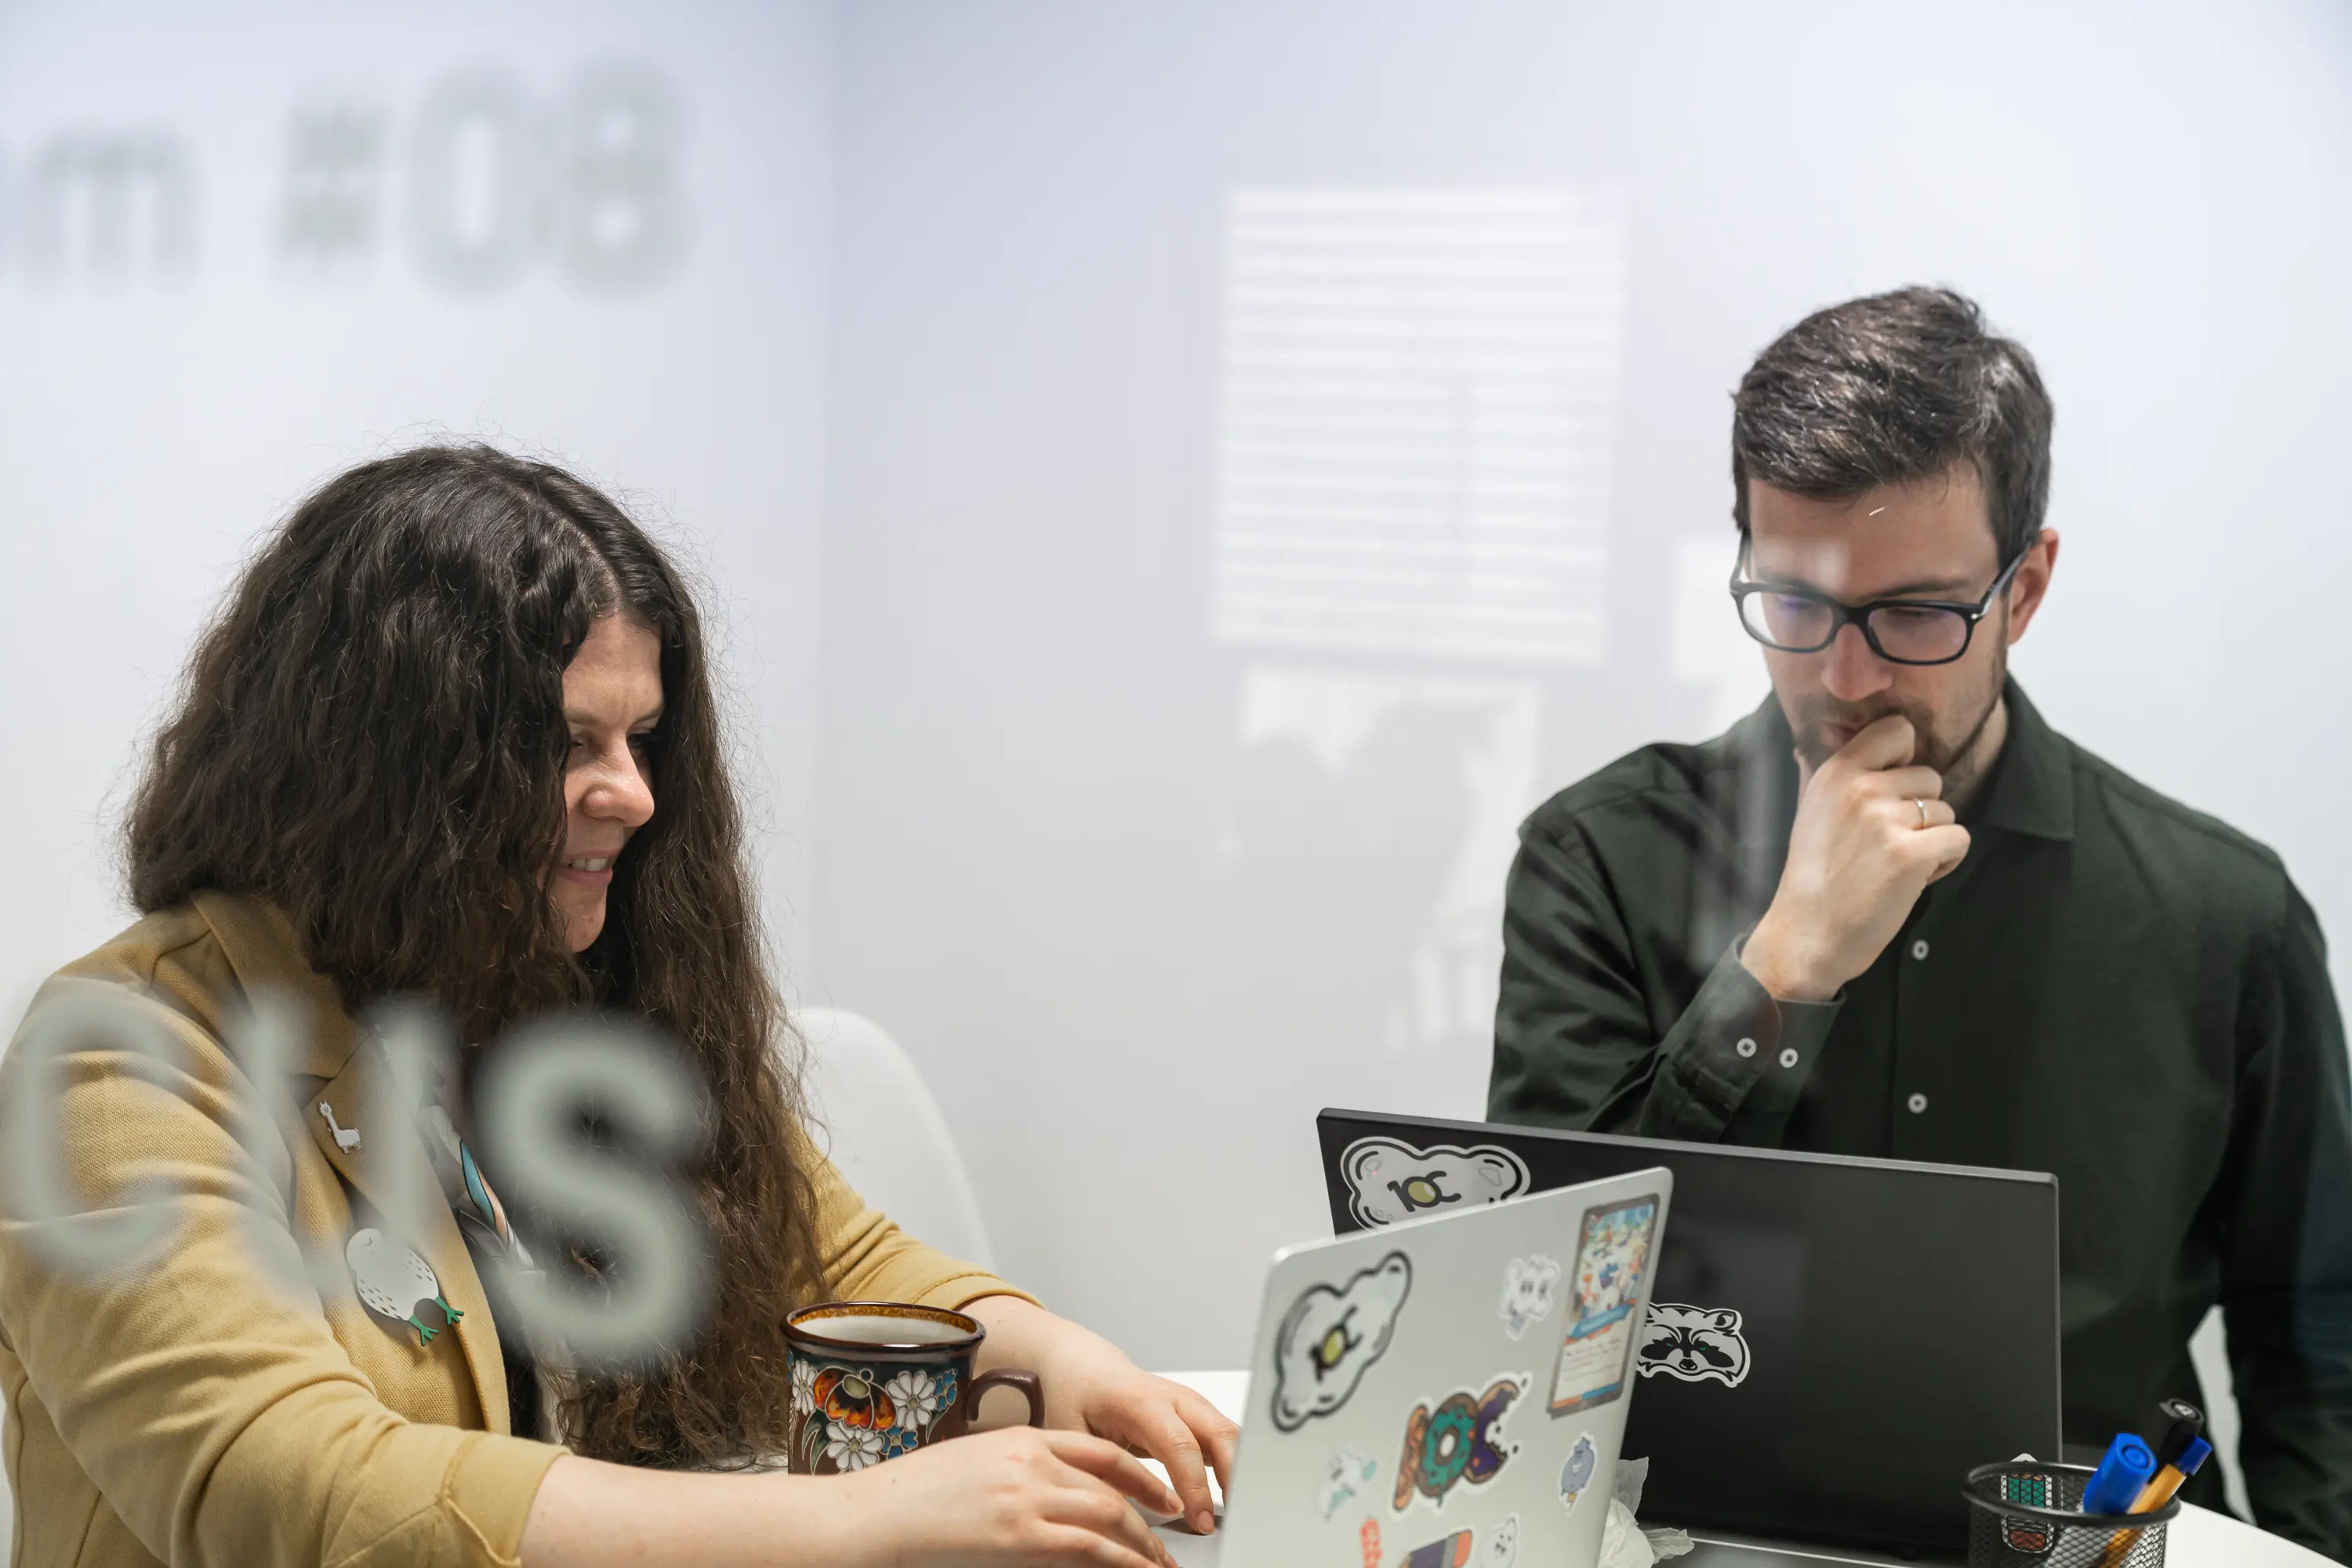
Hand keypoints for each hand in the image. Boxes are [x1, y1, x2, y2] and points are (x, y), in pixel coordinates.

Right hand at [836, 1425, 1180, 1567]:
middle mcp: (1031, 1463)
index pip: (1099, 1452)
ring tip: (1161, 1566)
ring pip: (1108, 1516)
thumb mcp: (974, 1466)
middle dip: (1149, 1517)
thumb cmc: (912, 1496)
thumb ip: (1018, 1475)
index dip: (1140, 1476)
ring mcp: (1027, 1499)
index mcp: (1021, 1439)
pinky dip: (1120, 1561)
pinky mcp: (1019, 1537)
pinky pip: (1087, 1548)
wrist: (874, 1514)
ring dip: (1142, 1546)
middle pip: (1112, 1487)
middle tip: (1169, 1541)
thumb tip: (1056, 1501)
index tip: (1162, 1495)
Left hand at [969, 1299, 1238, 1535]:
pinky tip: (1235, 1495)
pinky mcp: (1197, 1413)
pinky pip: (1226, 1437)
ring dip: (1241, 1472)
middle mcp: (1173, 1397)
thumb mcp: (1073, 1437)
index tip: (1200, 1521)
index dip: (1195, 1485)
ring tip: (1242, 1513)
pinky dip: (1237, 1465)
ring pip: (1231, 1434)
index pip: (1179, 1444)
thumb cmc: (1074, 1398)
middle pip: (1220, 1434)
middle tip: (1234, 1519)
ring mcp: (1190, 1403)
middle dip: (1235, 1477)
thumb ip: (1100, 1472)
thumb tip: (1126, 1517)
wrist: (1082, 1367)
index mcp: (1140, 1400)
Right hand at [1742, 715, 1969, 1001]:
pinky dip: (1945, 862)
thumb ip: (1833, 772)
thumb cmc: (1812, 876)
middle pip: (1930, 777)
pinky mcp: (1910, 855)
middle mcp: (1861, 789)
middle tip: (1887, 844)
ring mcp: (1885, 821)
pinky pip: (1959, 839)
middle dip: (1921, 811)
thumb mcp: (1811, 809)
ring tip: (1896, 866)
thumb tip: (1845, 735)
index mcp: (1835, 772)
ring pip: (1946, 811)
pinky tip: (1913, 880)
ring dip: (1932, 841)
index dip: (1905, 759)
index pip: (1897, 730)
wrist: (1806, 934)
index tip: (1891, 789)